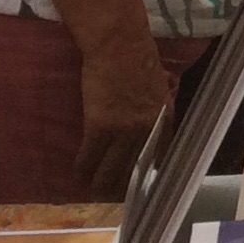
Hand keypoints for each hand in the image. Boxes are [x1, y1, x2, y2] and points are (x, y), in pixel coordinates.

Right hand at [76, 35, 174, 199]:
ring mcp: (125, 129)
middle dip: (124, 185)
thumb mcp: (159, 84)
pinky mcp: (100, 126)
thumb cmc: (137, 57)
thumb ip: (157, 102)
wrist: (119, 45)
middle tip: (115, 197)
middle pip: (136, 166)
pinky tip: (79, 176)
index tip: (143, 184)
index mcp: (165, 117)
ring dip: (102, 183)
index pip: (161, 153)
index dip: (150, 171)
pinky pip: (91, 155)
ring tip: (94, 193)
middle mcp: (148, 129)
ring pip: (112, 167)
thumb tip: (155, 108)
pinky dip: (83, 167)